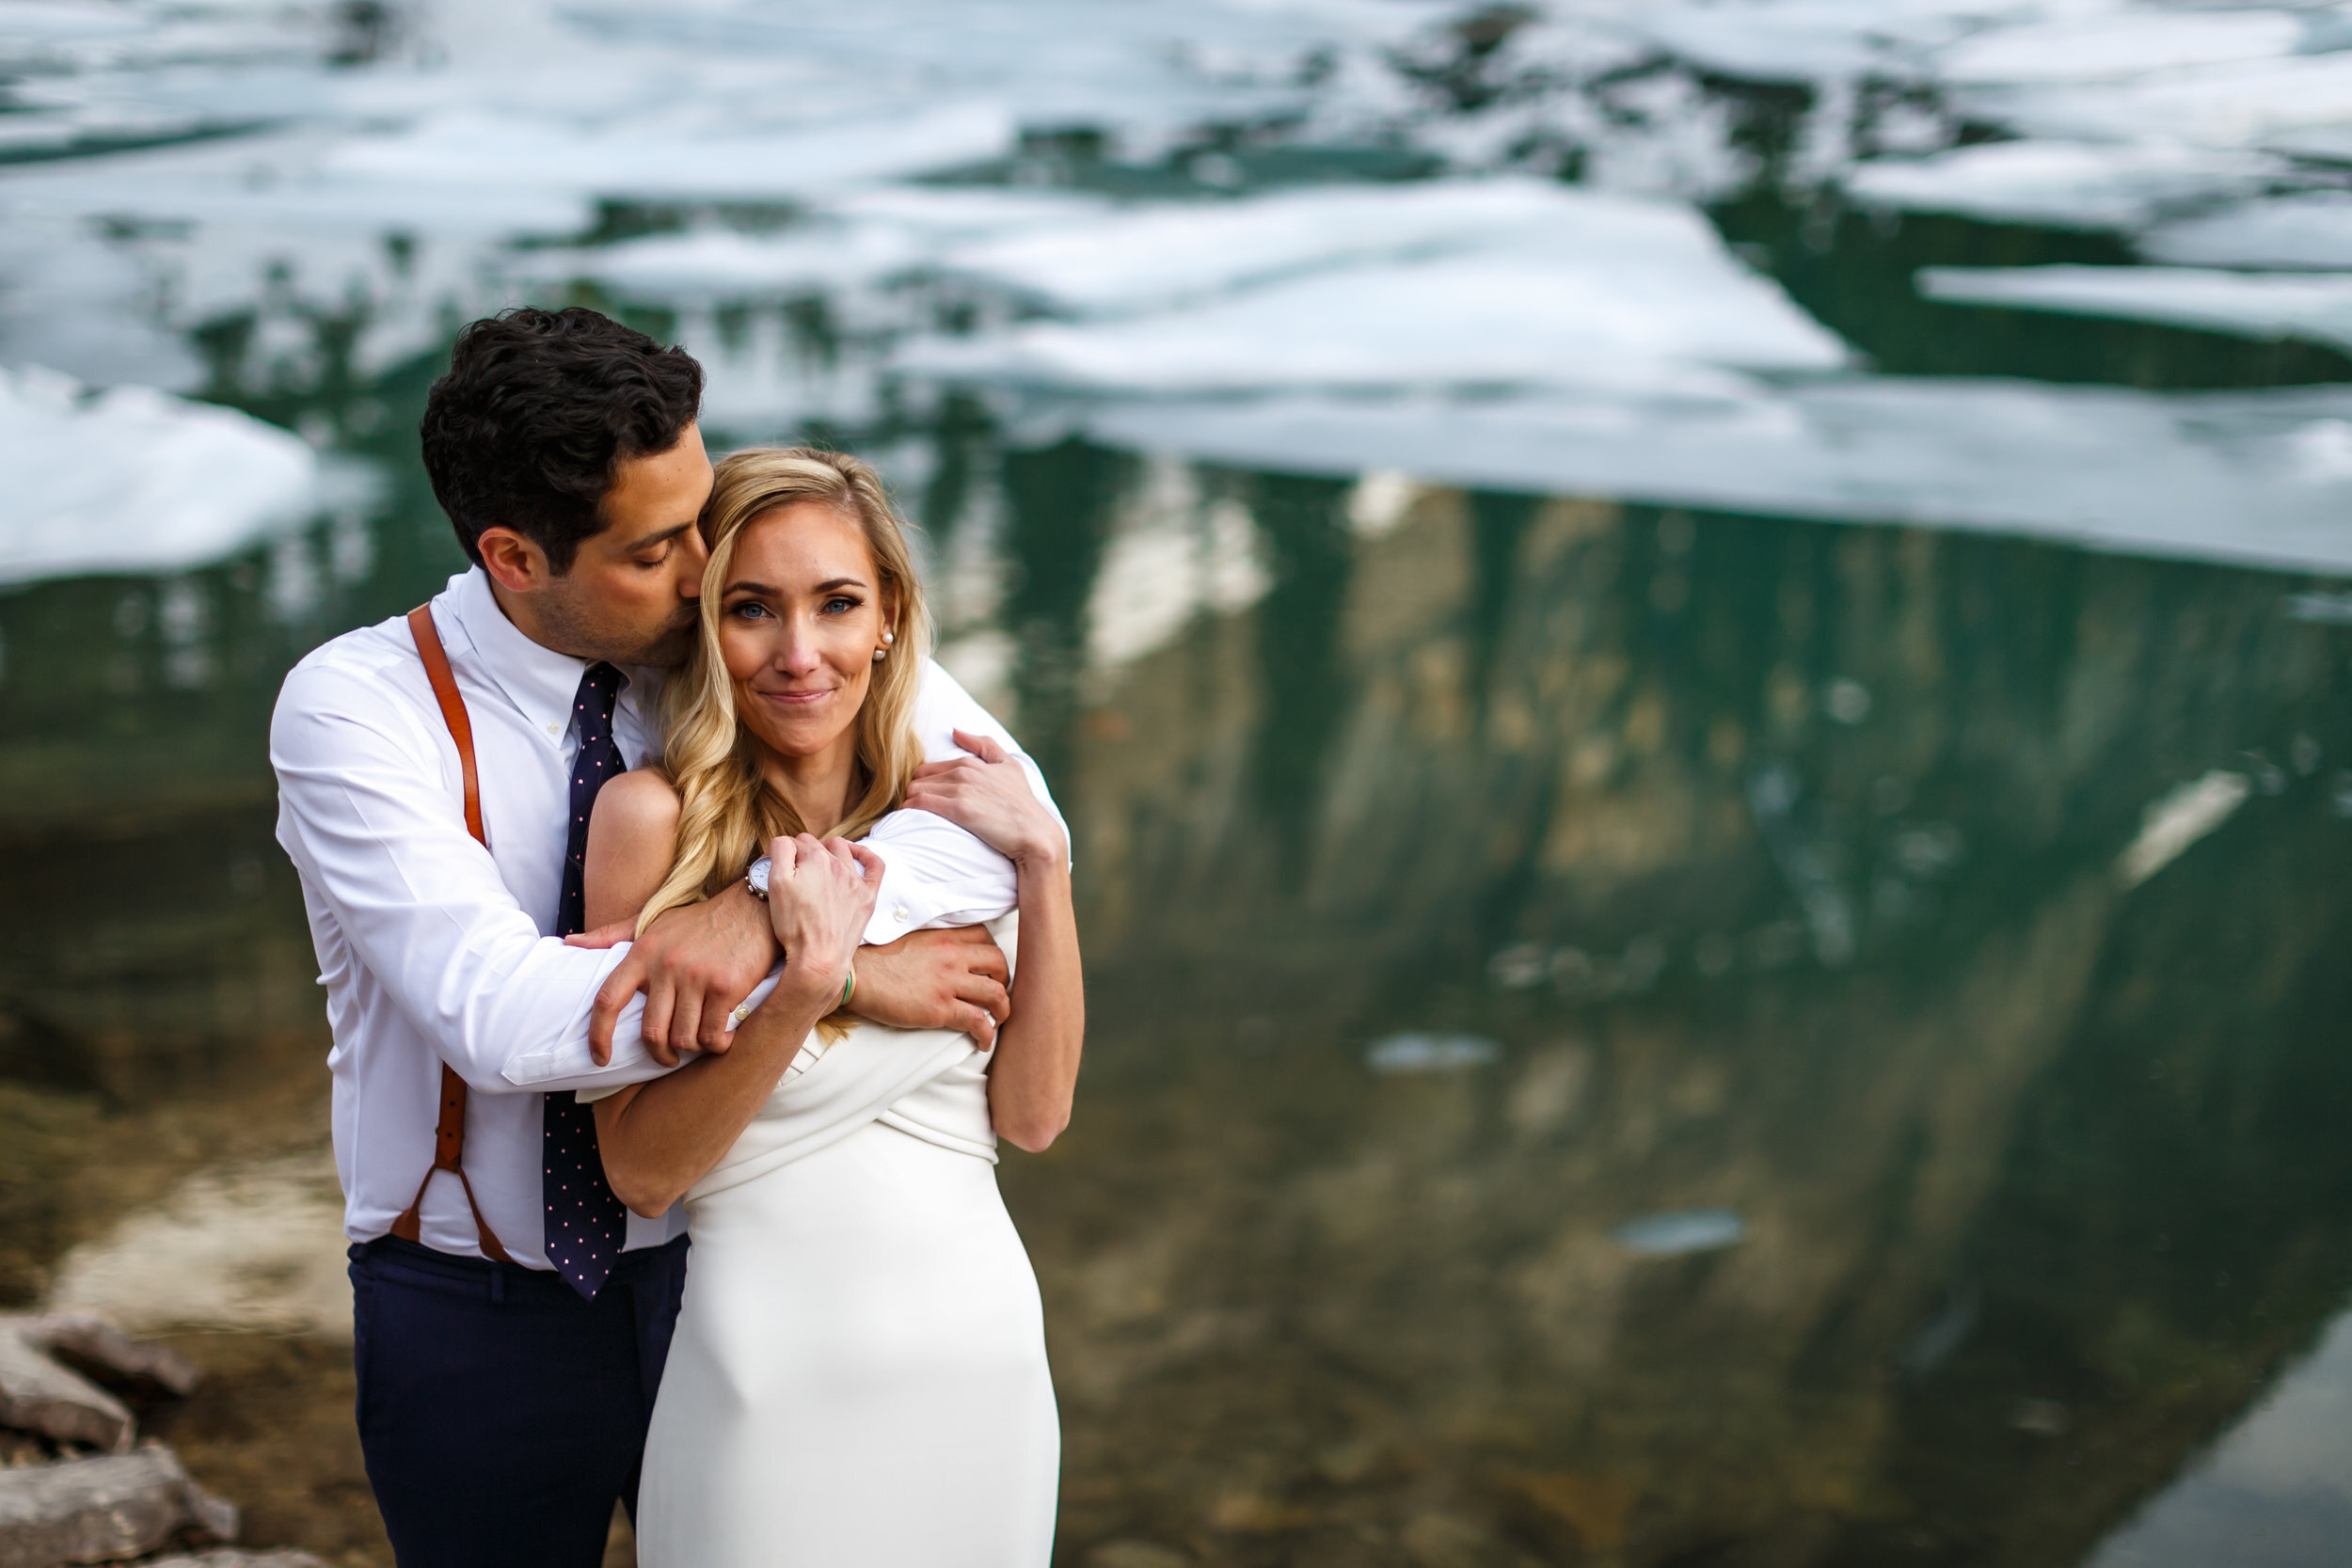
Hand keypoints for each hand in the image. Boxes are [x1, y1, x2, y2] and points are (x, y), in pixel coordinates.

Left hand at [576, 882, 777, 1066]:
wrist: (754, 907)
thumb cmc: (700, 921)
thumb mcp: (654, 921)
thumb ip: (612, 934)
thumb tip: (569, 943)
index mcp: (643, 952)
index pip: (608, 999)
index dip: (598, 1035)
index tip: (600, 1057)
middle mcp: (666, 965)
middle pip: (651, 1032)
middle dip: (659, 1054)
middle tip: (668, 1057)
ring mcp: (697, 977)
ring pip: (683, 1039)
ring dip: (692, 1048)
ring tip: (700, 1040)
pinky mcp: (726, 987)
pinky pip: (713, 1036)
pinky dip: (717, 1044)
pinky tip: (723, 1037)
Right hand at [764, 834, 883, 1010]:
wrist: (819, 958)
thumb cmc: (794, 925)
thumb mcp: (776, 883)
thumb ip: (780, 852)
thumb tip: (786, 841)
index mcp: (815, 858)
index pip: (796, 842)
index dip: (785, 852)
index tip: (779, 865)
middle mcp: (838, 865)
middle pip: (817, 846)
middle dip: (804, 851)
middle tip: (793, 868)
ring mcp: (855, 880)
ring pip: (842, 850)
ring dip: (828, 849)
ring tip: (818, 859)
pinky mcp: (867, 897)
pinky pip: (875, 866)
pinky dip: (866, 855)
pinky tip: (856, 855)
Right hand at [849, 925, 1009, 1048]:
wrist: (857, 975)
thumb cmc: (876, 958)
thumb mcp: (909, 936)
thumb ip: (932, 940)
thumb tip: (941, 950)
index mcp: (944, 937)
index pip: (984, 937)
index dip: (991, 953)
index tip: (989, 966)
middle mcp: (953, 956)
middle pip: (998, 963)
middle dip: (1004, 979)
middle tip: (998, 992)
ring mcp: (949, 983)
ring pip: (995, 994)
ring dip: (1003, 1009)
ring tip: (999, 1019)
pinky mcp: (941, 1009)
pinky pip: (977, 1021)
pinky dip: (987, 1034)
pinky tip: (983, 1042)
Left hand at [904, 730, 1066, 869]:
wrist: (1035, 833)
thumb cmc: (1022, 803)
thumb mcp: (1009, 766)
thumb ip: (984, 745)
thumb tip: (956, 730)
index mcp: (971, 762)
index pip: (928, 768)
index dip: (924, 785)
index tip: (924, 800)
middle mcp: (964, 772)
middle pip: (918, 779)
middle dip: (914, 793)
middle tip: (916, 810)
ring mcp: (962, 789)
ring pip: (915, 790)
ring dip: (910, 803)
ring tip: (912, 817)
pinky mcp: (960, 809)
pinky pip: (920, 803)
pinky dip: (911, 810)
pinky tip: (912, 820)